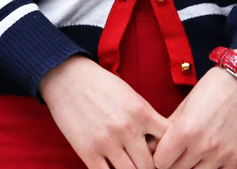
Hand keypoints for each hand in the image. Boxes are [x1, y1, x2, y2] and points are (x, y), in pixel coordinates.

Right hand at [40, 56, 171, 168]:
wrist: (68, 78)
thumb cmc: (102, 86)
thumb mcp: (131, 96)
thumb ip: (147, 119)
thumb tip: (160, 145)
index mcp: (141, 112)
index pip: (168, 143)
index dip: (168, 152)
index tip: (161, 154)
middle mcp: (127, 128)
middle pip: (150, 165)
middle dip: (149, 168)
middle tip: (143, 164)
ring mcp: (107, 142)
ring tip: (128, 166)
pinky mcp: (88, 152)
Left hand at [153, 51, 236, 168]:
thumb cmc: (213, 88)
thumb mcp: (185, 104)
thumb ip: (168, 127)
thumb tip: (152, 146)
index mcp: (186, 130)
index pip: (161, 162)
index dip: (161, 157)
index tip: (164, 151)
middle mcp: (203, 146)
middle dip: (175, 162)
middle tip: (180, 151)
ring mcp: (222, 155)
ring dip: (193, 166)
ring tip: (196, 152)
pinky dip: (213, 167)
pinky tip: (212, 155)